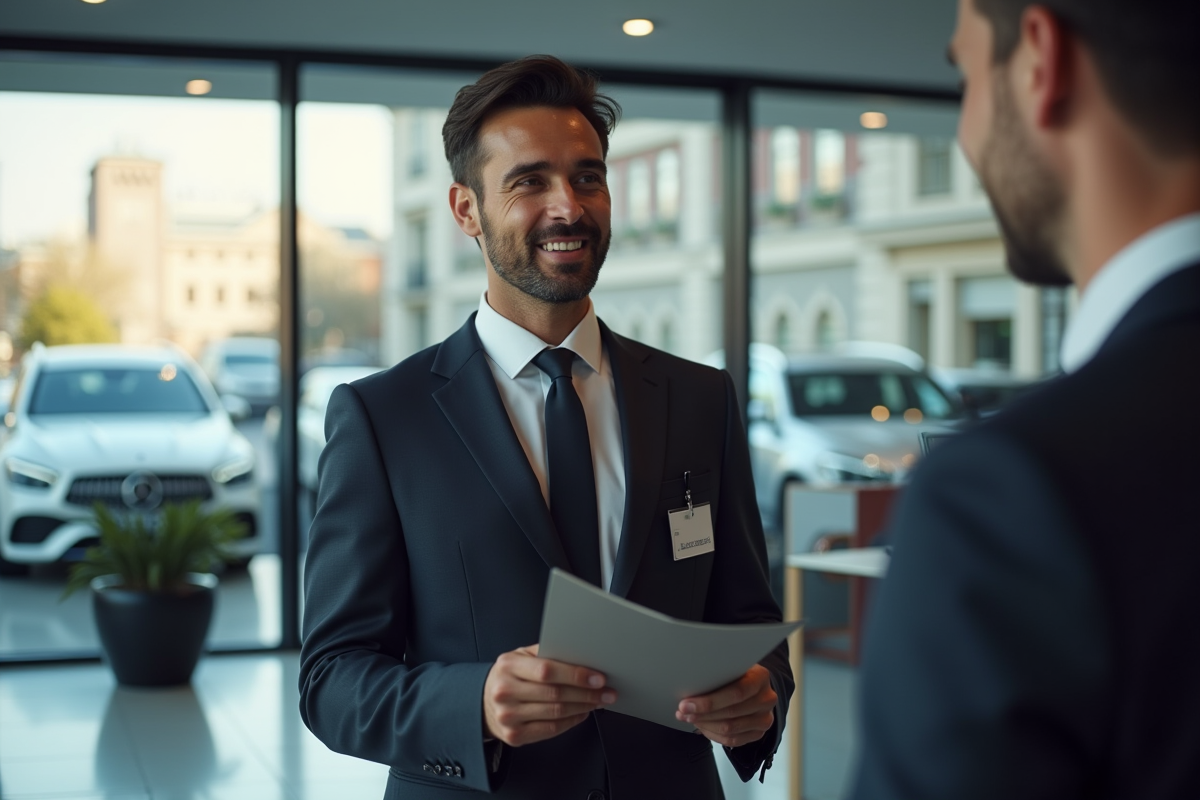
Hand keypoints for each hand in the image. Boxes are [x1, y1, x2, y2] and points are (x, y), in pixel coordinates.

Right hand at [483, 644, 616, 746]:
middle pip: (555, 694)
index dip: (576, 675)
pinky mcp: (514, 735)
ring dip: (584, 707)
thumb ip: (545, 653)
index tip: (598, 677)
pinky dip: (572, 721)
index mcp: (508, 666)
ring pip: (556, 713)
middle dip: (587, 693)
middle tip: (607, 691)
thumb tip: (581, 654)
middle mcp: (505, 691)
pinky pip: (551, 729)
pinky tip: (582, 713)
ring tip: (598, 701)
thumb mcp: (520, 656)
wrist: (483, 703)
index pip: (547, 670)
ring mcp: (508, 716)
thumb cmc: (508, 676)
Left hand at [676, 664, 776, 747]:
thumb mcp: (730, 667)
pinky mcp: (759, 733)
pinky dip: (713, 735)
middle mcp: (766, 699)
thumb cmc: (737, 675)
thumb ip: (716, 674)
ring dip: (704, 725)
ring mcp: (765, 718)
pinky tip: (701, 727)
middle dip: (702, 714)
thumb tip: (688, 686)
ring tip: (688, 718)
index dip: (709, 701)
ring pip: (730, 729)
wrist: (754, 687)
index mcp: (760, 677)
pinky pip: (733, 741)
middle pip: (731, 713)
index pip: (735, 693)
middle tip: (683, 712)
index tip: (686, 703)